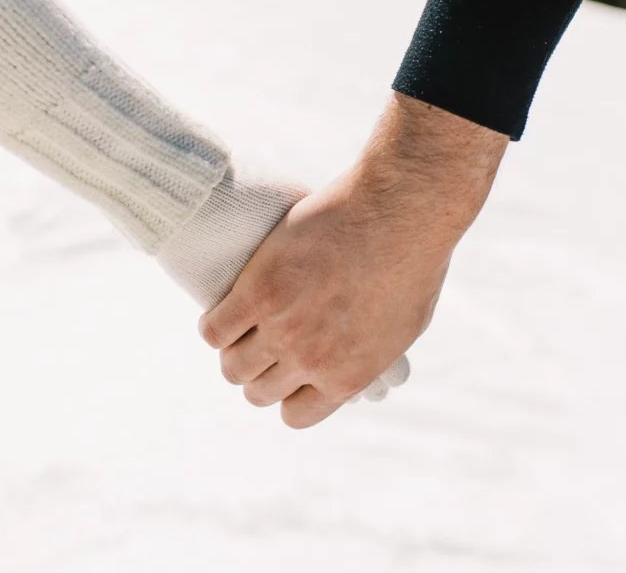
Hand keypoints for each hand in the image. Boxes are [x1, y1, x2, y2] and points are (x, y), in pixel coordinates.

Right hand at [199, 93, 508, 428]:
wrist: (398, 212)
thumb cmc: (412, 259)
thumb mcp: (403, 326)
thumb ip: (371, 356)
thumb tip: (357, 367)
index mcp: (347, 377)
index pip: (295, 414)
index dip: (286, 394)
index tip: (285, 372)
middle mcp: (310, 361)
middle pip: (257, 392)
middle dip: (258, 373)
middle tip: (259, 343)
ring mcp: (280, 326)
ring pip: (232, 365)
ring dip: (233, 350)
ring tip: (241, 325)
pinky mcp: (256, 289)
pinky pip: (214, 328)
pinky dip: (214, 323)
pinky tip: (227, 306)